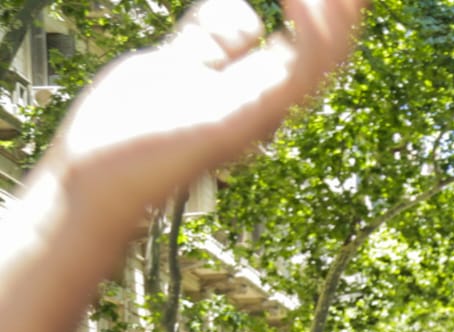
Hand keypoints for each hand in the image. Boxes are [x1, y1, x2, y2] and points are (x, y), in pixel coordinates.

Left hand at [41, 0, 367, 232]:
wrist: (98, 180)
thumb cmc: (127, 137)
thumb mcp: (176, 62)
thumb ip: (213, 38)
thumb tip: (246, 11)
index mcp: (255, 90)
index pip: (308, 43)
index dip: (323, 10)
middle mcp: (268, 102)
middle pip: (328, 49)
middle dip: (342, 11)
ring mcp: (263, 109)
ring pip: (327, 57)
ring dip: (337, 16)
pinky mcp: (252, 112)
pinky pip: (301, 68)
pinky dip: (312, 30)